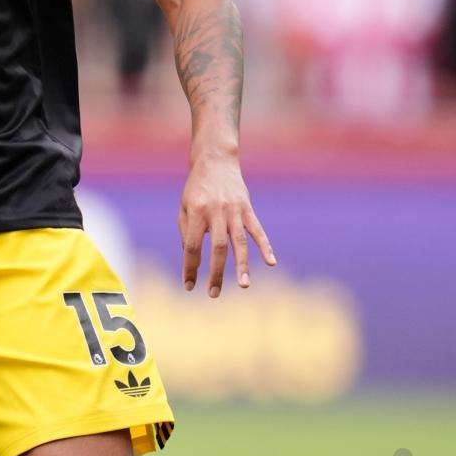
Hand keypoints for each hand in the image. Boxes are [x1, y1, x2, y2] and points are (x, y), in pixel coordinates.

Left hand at [179, 155, 274, 296]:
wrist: (215, 162)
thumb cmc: (195, 189)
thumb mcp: (184, 208)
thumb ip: (187, 232)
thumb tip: (191, 258)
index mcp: (196, 213)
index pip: (192, 247)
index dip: (190, 268)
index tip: (188, 286)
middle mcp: (216, 212)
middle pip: (218, 248)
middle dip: (216, 273)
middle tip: (214, 293)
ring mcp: (234, 210)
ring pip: (240, 242)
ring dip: (242, 265)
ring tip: (244, 285)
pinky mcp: (248, 208)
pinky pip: (257, 230)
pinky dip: (265, 246)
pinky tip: (271, 262)